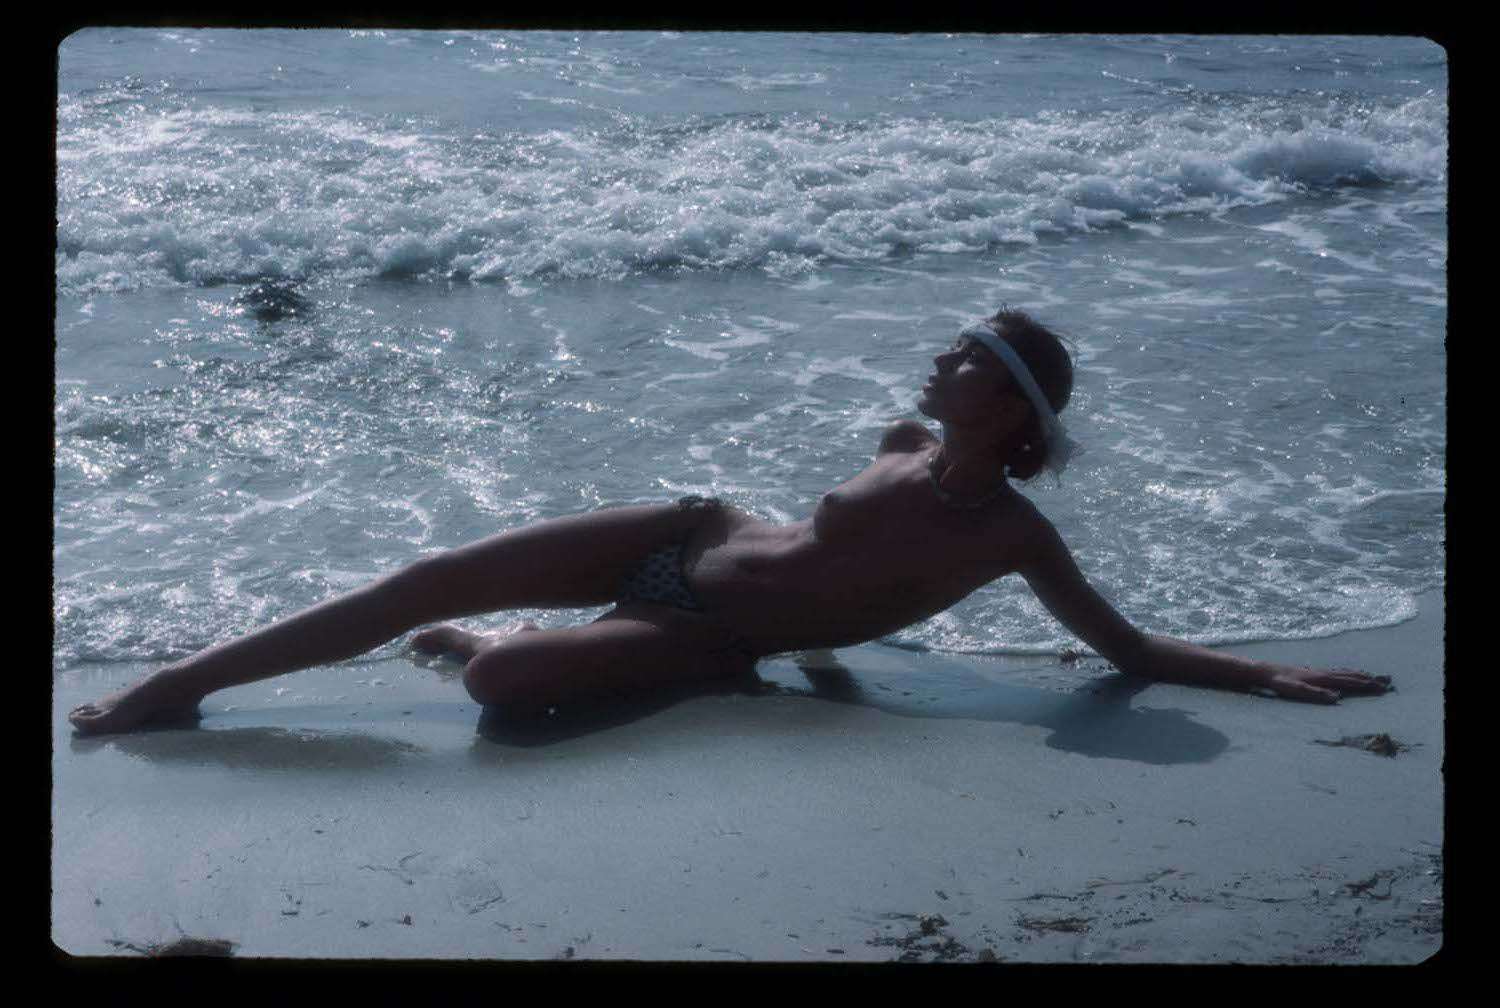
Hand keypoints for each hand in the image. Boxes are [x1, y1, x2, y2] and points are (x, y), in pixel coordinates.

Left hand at [1256, 664, 1392, 703]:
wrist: (1267, 670)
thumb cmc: (1280, 682)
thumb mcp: (1296, 690)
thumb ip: (1316, 694)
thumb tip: (1337, 698)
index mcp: (1322, 678)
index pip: (1349, 682)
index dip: (1366, 685)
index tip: (1382, 688)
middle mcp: (1323, 672)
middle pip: (1351, 675)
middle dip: (1369, 679)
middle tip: (1387, 683)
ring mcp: (1319, 670)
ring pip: (1345, 671)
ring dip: (1360, 674)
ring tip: (1373, 675)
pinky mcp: (1313, 671)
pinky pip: (1336, 670)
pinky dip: (1347, 671)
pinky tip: (1347, 673)